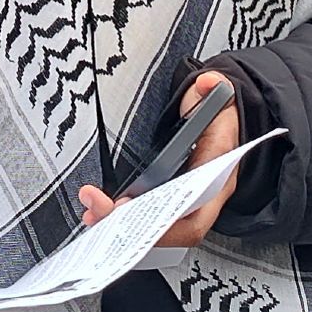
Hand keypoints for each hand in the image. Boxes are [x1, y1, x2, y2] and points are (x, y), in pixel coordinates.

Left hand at [77, 70, 241, 249]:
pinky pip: (146, 219)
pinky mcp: (165, 200)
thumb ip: (214, 89)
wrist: (218, 121)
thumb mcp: (219, 98)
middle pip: (171, 228)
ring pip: (156, 228)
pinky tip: (97, 212)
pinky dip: (120, 219)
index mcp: (217, 177)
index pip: (195, 210)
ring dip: (121, 226)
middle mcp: (202, 199)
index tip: (132, 206)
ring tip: (92, 214)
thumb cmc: (217, 116)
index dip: (166, 218)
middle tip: (102, 211)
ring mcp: (182, 202)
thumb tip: (208, 83)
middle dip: (135, 226)